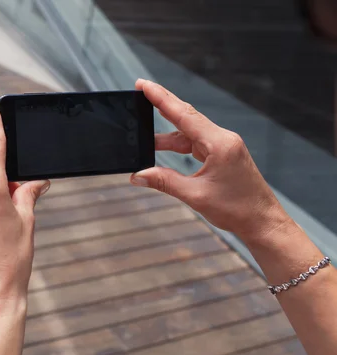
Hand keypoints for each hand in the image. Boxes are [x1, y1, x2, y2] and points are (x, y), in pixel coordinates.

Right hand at [131, 79, 291, 241]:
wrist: (262, 222)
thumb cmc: (238, 209)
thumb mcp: (195, 195)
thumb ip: (164, 182)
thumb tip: (138, 175)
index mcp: (219, 143)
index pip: (184, 115)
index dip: (161, 98)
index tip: (144, 85)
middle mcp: (222, 139)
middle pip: (186, 117)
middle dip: (162, 104)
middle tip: (141, 92)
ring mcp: (223, 146)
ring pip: (189, 133)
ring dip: (166, 136)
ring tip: (144, 139)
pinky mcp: (222, 155)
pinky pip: (195, 144)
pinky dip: (178, 145)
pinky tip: (163, 150)